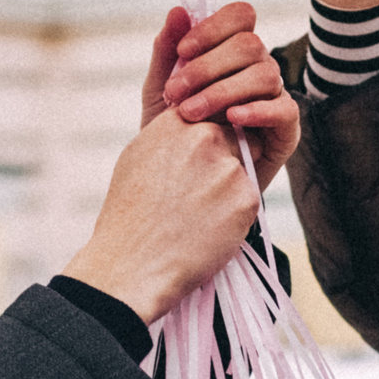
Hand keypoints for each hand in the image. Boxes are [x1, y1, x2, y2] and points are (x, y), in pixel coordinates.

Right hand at [63, 110, 261, 324]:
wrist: (133, 263)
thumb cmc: (130, 215)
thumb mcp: (138, 156)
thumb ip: (172, 134)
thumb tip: (191, 121)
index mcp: (177, 122)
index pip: (212, 115)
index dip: (208, 141)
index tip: (195, 164)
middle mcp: (205, 137)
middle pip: (236, 139)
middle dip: (225, 162)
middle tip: (198, 194)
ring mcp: (228, 167)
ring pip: (244, 171)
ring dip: (230, 189)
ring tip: (197, 215)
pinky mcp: (247, 198)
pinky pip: (248, 200)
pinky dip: (234, 216)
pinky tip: (207, 230)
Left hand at [141, 3, 298, 188]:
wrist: (176, 189)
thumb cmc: (170, 136)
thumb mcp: (160, 92)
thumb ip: (167, 52)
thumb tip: (178, 11)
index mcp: (230, 54)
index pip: (241, 17)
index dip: (214, 27)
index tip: (183, 51)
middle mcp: (256, 70)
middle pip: (251, 44)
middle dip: (208, 66)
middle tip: (176, 92)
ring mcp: (273, 98)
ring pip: (265, 74)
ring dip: (223, 90)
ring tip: (190, 114)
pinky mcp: (285, 130)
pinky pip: (284, 109)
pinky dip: (257, 110)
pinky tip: (231, 120)